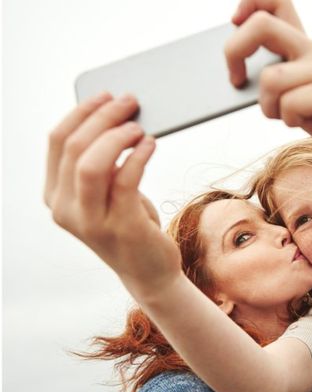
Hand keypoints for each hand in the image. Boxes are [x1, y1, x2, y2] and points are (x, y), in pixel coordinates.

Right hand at [44, 93, 181, 292]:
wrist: (149, 270)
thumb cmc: (129, 222)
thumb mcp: (108, 191)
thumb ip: (101, 162)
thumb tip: (117, 117)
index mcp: (55, 194)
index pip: (57, 141)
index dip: (82, 112)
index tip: (106, 95)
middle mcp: (65, 208)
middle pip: (75, 147)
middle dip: (104, 117)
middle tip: (130, 102)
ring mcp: (91, 221)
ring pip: (91, 164)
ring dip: (117, 136)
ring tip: (139, 127)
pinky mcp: (121, 227)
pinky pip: (125, 181)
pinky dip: (138, 156)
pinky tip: (151, 144)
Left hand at [225, 0, 311, 163]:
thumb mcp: (293, 93)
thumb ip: (271, 77)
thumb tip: (235, 76)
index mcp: (302, 44)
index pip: (275, 1)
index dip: (249, 3)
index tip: (235, 24)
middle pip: (261, 25)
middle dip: (234, 51)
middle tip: (236, 80)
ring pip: (271, 79)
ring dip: (268, 106)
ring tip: (285, 115)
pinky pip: (290, 103)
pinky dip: (288, 118)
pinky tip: (301, 121)